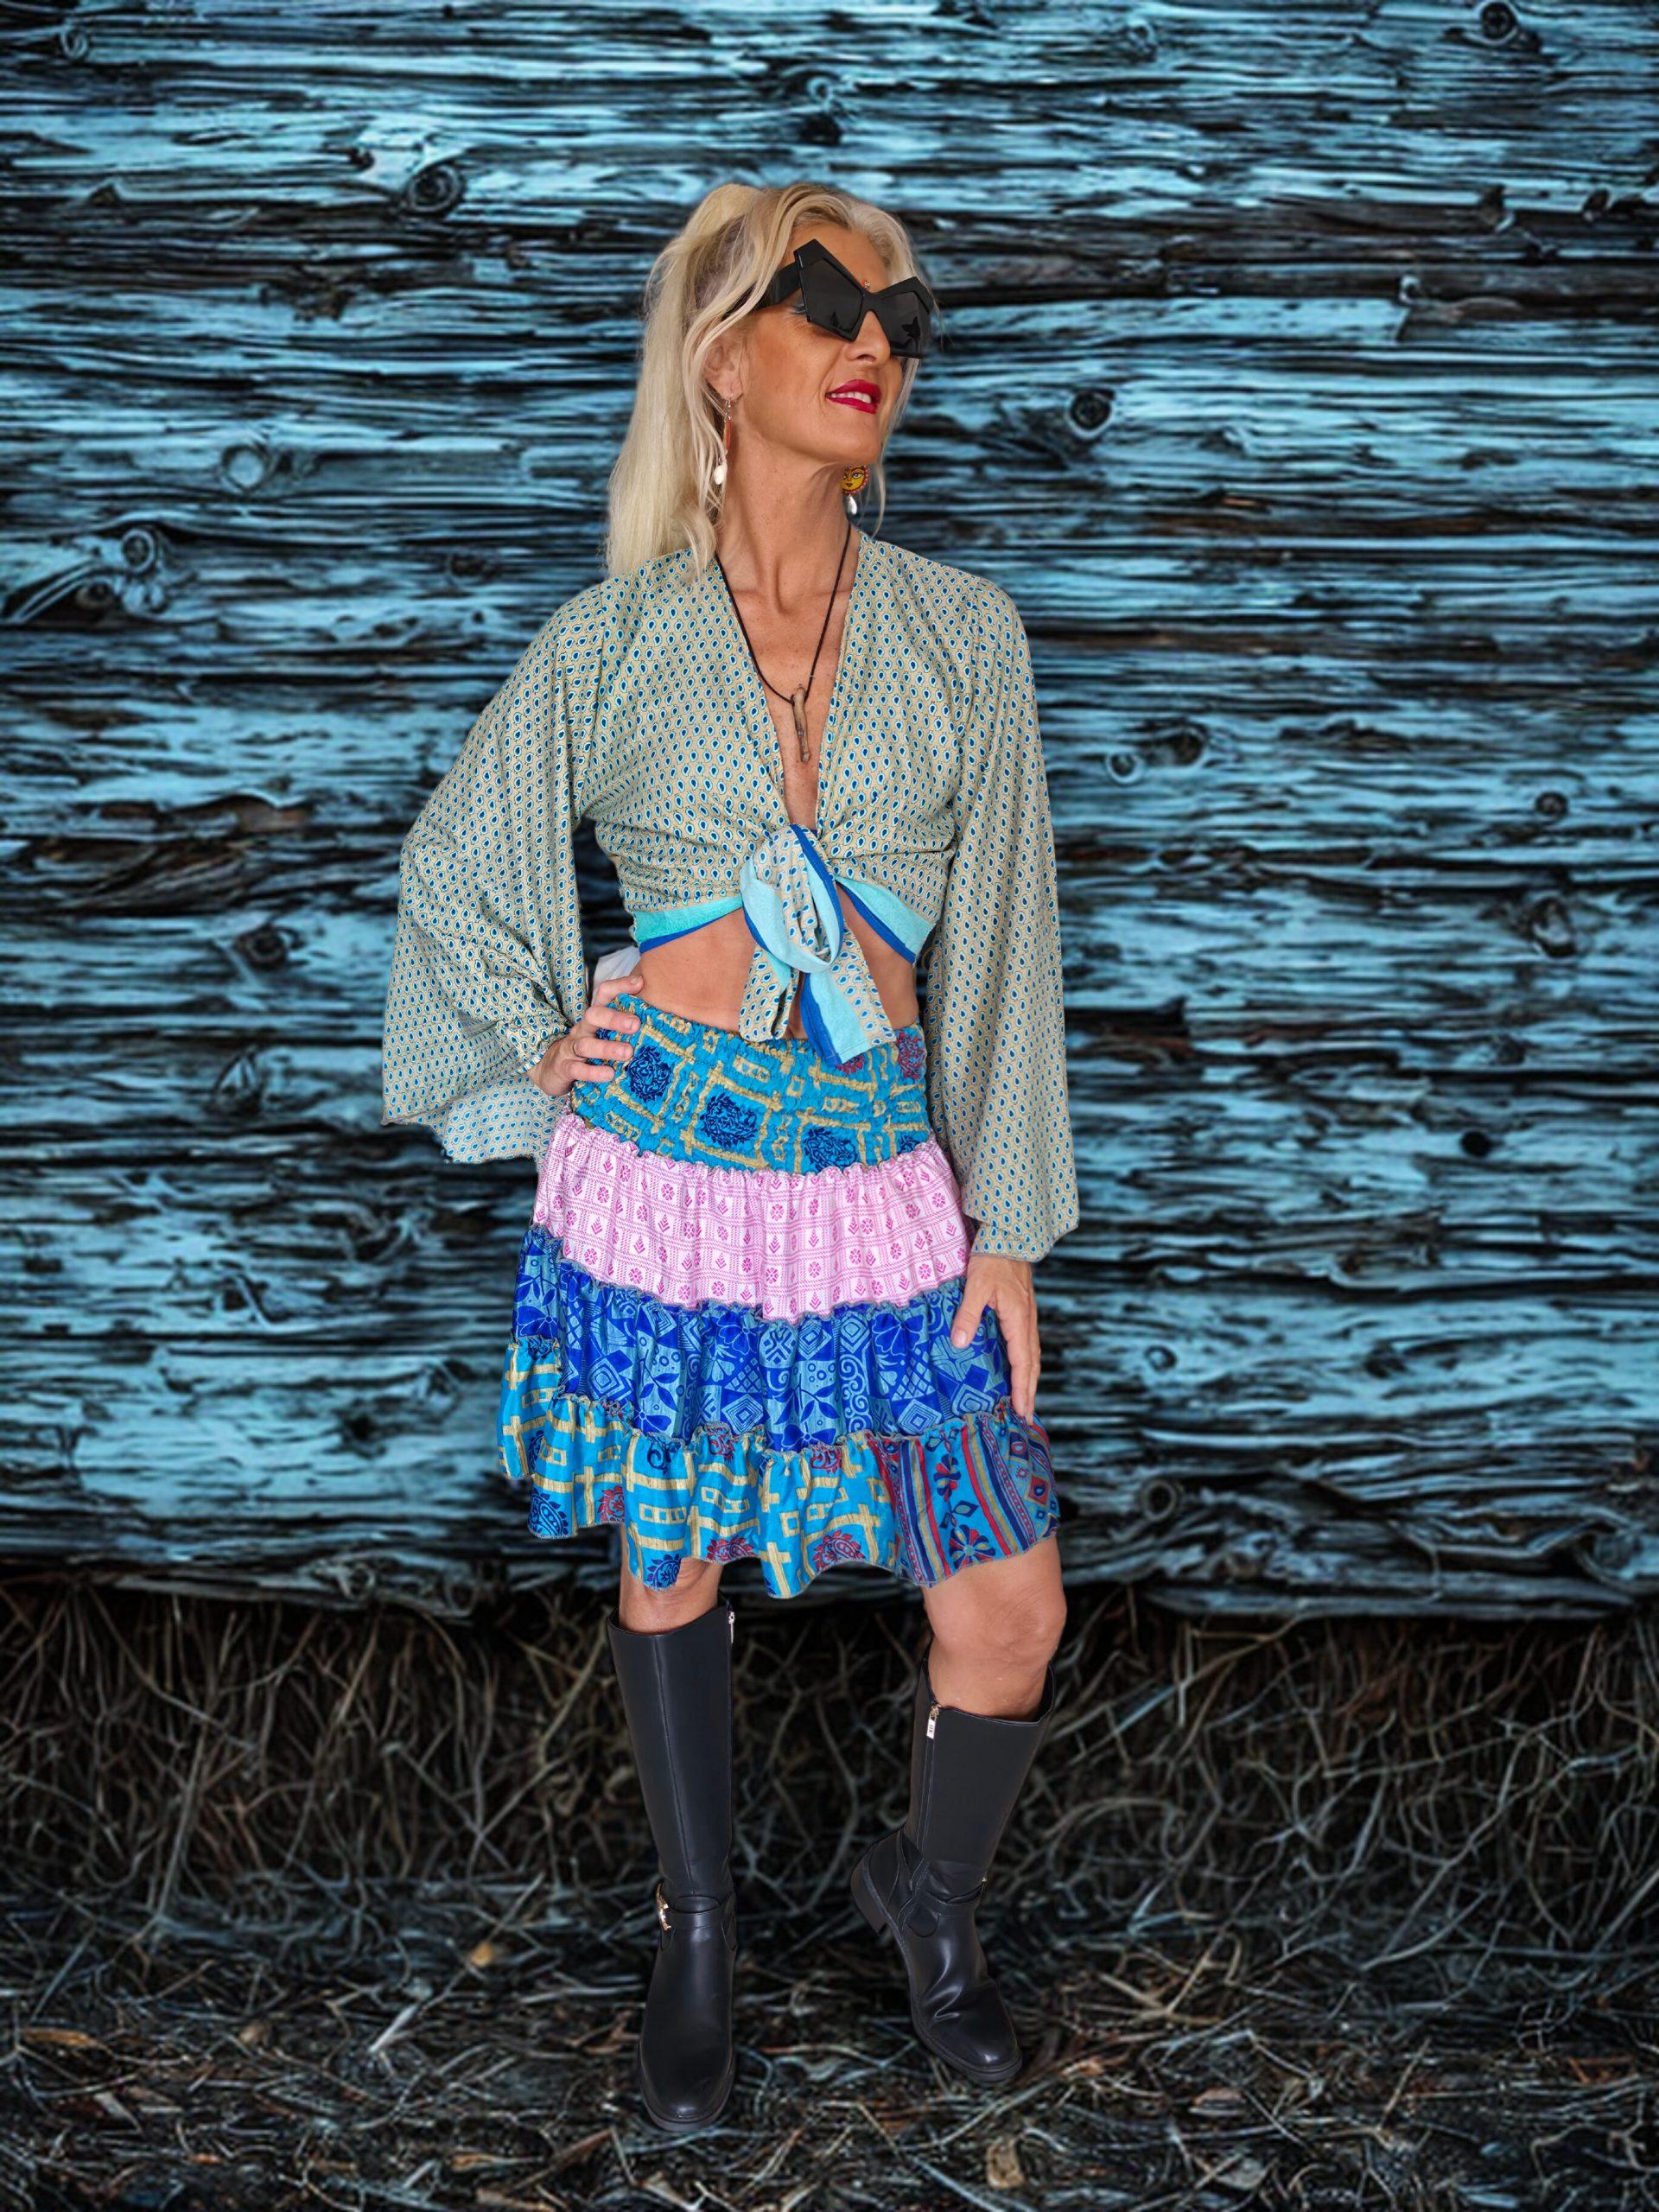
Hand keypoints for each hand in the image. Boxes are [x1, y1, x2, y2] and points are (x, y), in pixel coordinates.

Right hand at [529, 972, 643, 1097]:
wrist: (551, 1069)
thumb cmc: (588, 1050)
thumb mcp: (604, 1035)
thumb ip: (625, 1027)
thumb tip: (660, 1019)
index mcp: (594, 1018)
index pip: (603, 995)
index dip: (620, 986)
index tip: (639, 983)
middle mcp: (583, 1029)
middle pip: (594, 1016)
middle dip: (614, 1018)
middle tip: (635, 1024)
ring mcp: (571, 1048)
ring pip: (587, 1044)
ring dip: (607, 1048)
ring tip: (628, 1053)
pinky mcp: (564, 1068)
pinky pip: (577, 1069)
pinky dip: (593, 1072)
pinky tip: (609, 1074)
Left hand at [950, 1251, 1039, 1421]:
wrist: (1010, 1236)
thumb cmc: (992, 1259)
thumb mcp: (976, 1286)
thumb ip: (968, 1315)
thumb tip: (959, 1343)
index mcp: (1019, 1319)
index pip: (1022, 1362)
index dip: (1022, 1388)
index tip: (1022, 1410)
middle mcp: (1028, 1321)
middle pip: (1032, 1363)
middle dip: (1029, 1390)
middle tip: (1026, 1415)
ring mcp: (1028, 1316)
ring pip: (1032, 1354)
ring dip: (1029, 1378)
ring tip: (1024, 1399)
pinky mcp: (1024, 1311)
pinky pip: (1027, 1343)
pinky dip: (1026, 1362)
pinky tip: (1018, 1368)